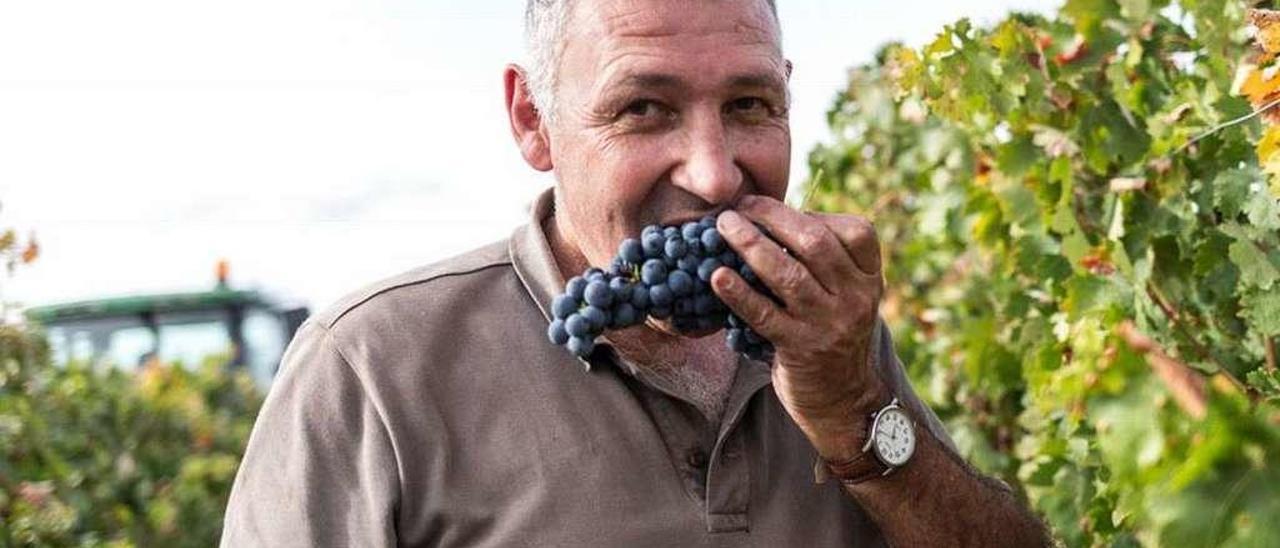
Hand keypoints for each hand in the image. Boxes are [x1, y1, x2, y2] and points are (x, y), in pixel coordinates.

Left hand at [710, 195, 889, 461]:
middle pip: (815, 244)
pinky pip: (764, 315)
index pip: (856, 231)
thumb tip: (769, 218)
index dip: (811, 213)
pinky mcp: (801, 349)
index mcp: (870, 279)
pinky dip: (738, 293)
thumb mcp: (846, 296)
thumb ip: (824, 262)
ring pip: (788, 274)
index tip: (772, 206)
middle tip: (738, 208)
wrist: (845, 401)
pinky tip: (716, 277)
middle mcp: (857, 298)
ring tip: (723, 227)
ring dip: (751, 245)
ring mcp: (830, 324)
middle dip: (773, 218)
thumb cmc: (833, 336)